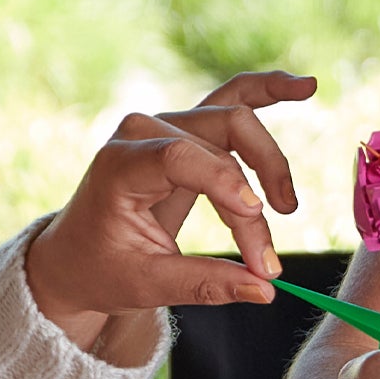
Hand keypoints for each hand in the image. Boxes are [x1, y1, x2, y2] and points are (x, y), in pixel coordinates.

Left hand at [27, 70, 317, 355]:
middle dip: (256, 184)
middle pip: (222, 131)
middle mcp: (143, 131)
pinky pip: (231, 100)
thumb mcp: (146, 285)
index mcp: (120, 164)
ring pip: (234, 118)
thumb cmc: (101, 268)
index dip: (227, 187)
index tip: (258, 226)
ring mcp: (165, 125)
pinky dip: (267, 92)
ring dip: (268, 158)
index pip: (185, 158)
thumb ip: (205, 283)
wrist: (75, 256)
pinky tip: (305, 87)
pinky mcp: (185, 132)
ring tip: (287, 206)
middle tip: (267, 250)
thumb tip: (265, 290)